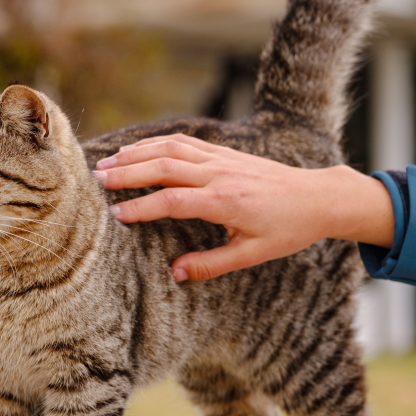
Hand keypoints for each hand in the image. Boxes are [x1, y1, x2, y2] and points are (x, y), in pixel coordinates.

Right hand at [92, 134, 394, 281]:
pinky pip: (184, 142)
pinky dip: (157, 142)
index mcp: (225, 202)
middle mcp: (220, 175)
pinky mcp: (224, 152)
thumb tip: (174, 273)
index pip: (172, 201)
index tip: (115, 215)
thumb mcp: (252, 255)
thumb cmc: (288, 230)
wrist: (319, 197)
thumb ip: (211, 265)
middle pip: (164, 167)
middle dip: (128, 172)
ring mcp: (222, 159)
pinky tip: (138, 149)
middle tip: (97, 179)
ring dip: (137, 153)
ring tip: (108, 162)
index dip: (141, 207)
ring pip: (171, 149)